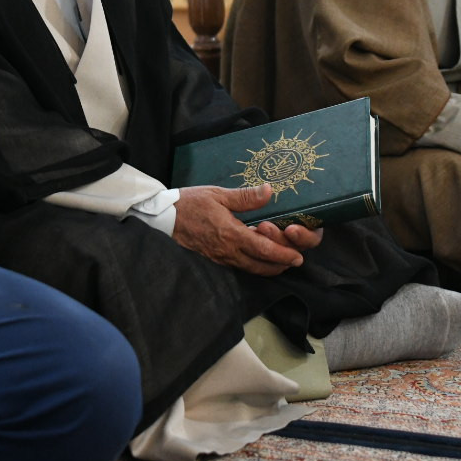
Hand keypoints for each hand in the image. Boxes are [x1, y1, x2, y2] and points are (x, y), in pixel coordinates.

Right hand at [173, 185, 310, 275]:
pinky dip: (254, 264)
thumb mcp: (218, 194)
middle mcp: (227, 251)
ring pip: (251, 269)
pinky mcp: (215, 259)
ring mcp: (221, 258)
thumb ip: (245, 196)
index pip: (263, 250)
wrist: (163, 217)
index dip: (283, 255)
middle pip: (261, 266)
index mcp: (230, 234)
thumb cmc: (190, 203)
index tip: (298, 257)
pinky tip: (259, 255)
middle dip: (281, 265)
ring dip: (269, 267)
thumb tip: (269, 191)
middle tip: (294, 259)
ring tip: (281, 259)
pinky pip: (240, 266)